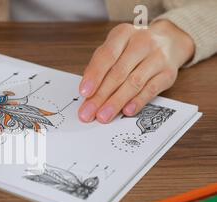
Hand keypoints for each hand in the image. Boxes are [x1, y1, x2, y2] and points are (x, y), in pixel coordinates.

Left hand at [78, 20, 194, 122]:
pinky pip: (151, 89)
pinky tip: (126, 111)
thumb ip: (100, 67)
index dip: (95, 75)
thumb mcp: (114, 48)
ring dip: (116, 102)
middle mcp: (142, 42)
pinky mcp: (168, 73)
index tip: (84, 92)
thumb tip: (87, 94)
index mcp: (123, 34)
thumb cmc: (132, 48)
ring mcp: (158, 57)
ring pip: (134, 83)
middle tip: (88, 112)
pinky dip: (138, 101)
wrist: (169, 41)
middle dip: (101, 96)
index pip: (107, 55)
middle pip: (118, 72)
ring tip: (103, 116)